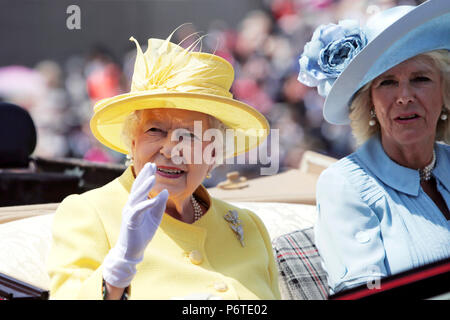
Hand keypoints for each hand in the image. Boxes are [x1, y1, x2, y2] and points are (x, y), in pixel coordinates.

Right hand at [103, 162, 168, 287]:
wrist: (132, 251)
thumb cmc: (143, 233)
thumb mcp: (155, 217)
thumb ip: (159, 205)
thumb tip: (165, 191)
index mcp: (137, 203)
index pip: (141, 187)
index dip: (146, 176)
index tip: (153, 165)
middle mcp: (131, 205)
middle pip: (137, 187)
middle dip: (144, 176)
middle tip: (151, 164)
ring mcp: (130, 213)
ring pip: (137, 196)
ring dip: (144, 186)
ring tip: (152, 177)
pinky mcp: (131, 222)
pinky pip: (138, 210)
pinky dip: (146, 204)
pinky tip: (153, 198)